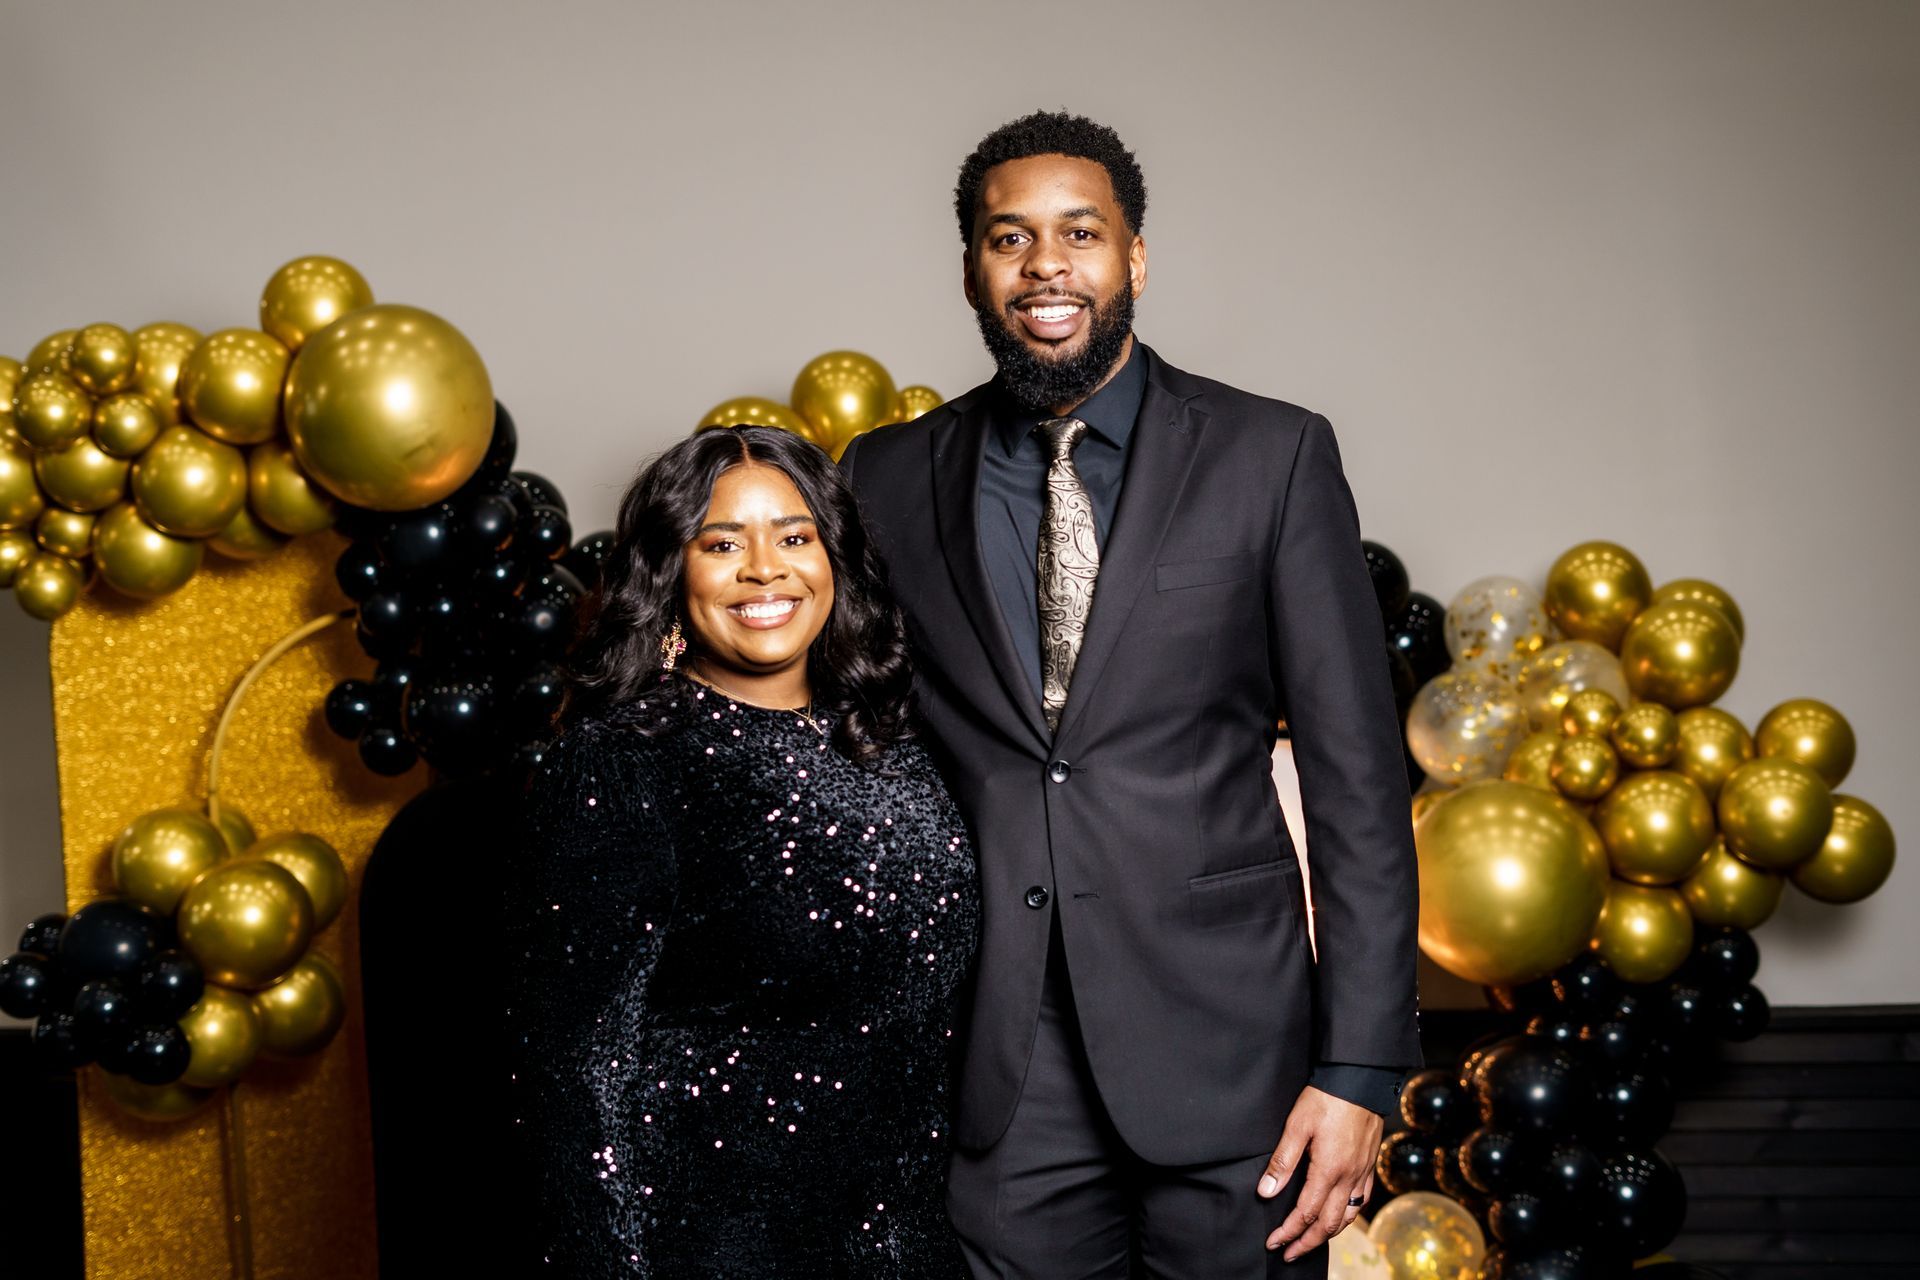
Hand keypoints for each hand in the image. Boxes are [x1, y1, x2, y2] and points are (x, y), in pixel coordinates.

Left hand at [1256, 1084, 1382, 1260]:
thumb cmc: (1327, 1098)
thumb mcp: (1297, 1125)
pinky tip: (1340, 1216)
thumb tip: (1266, 1192)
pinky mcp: (1369, 1164)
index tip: (1273, 1243)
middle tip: (1289, 1253)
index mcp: (1328, 1170)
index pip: (1305, 1213)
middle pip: (1328, 1224)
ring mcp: (1362, 1172)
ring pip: (1348, 1216)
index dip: (1288, 1232)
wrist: (1361, 1080)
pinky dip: (1349, 1216)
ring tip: (1311, 1242)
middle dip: (1307, 1243)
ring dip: (1328, 1234)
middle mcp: (1349, 1177)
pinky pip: (1362, 1200)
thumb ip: (1282, 1161)